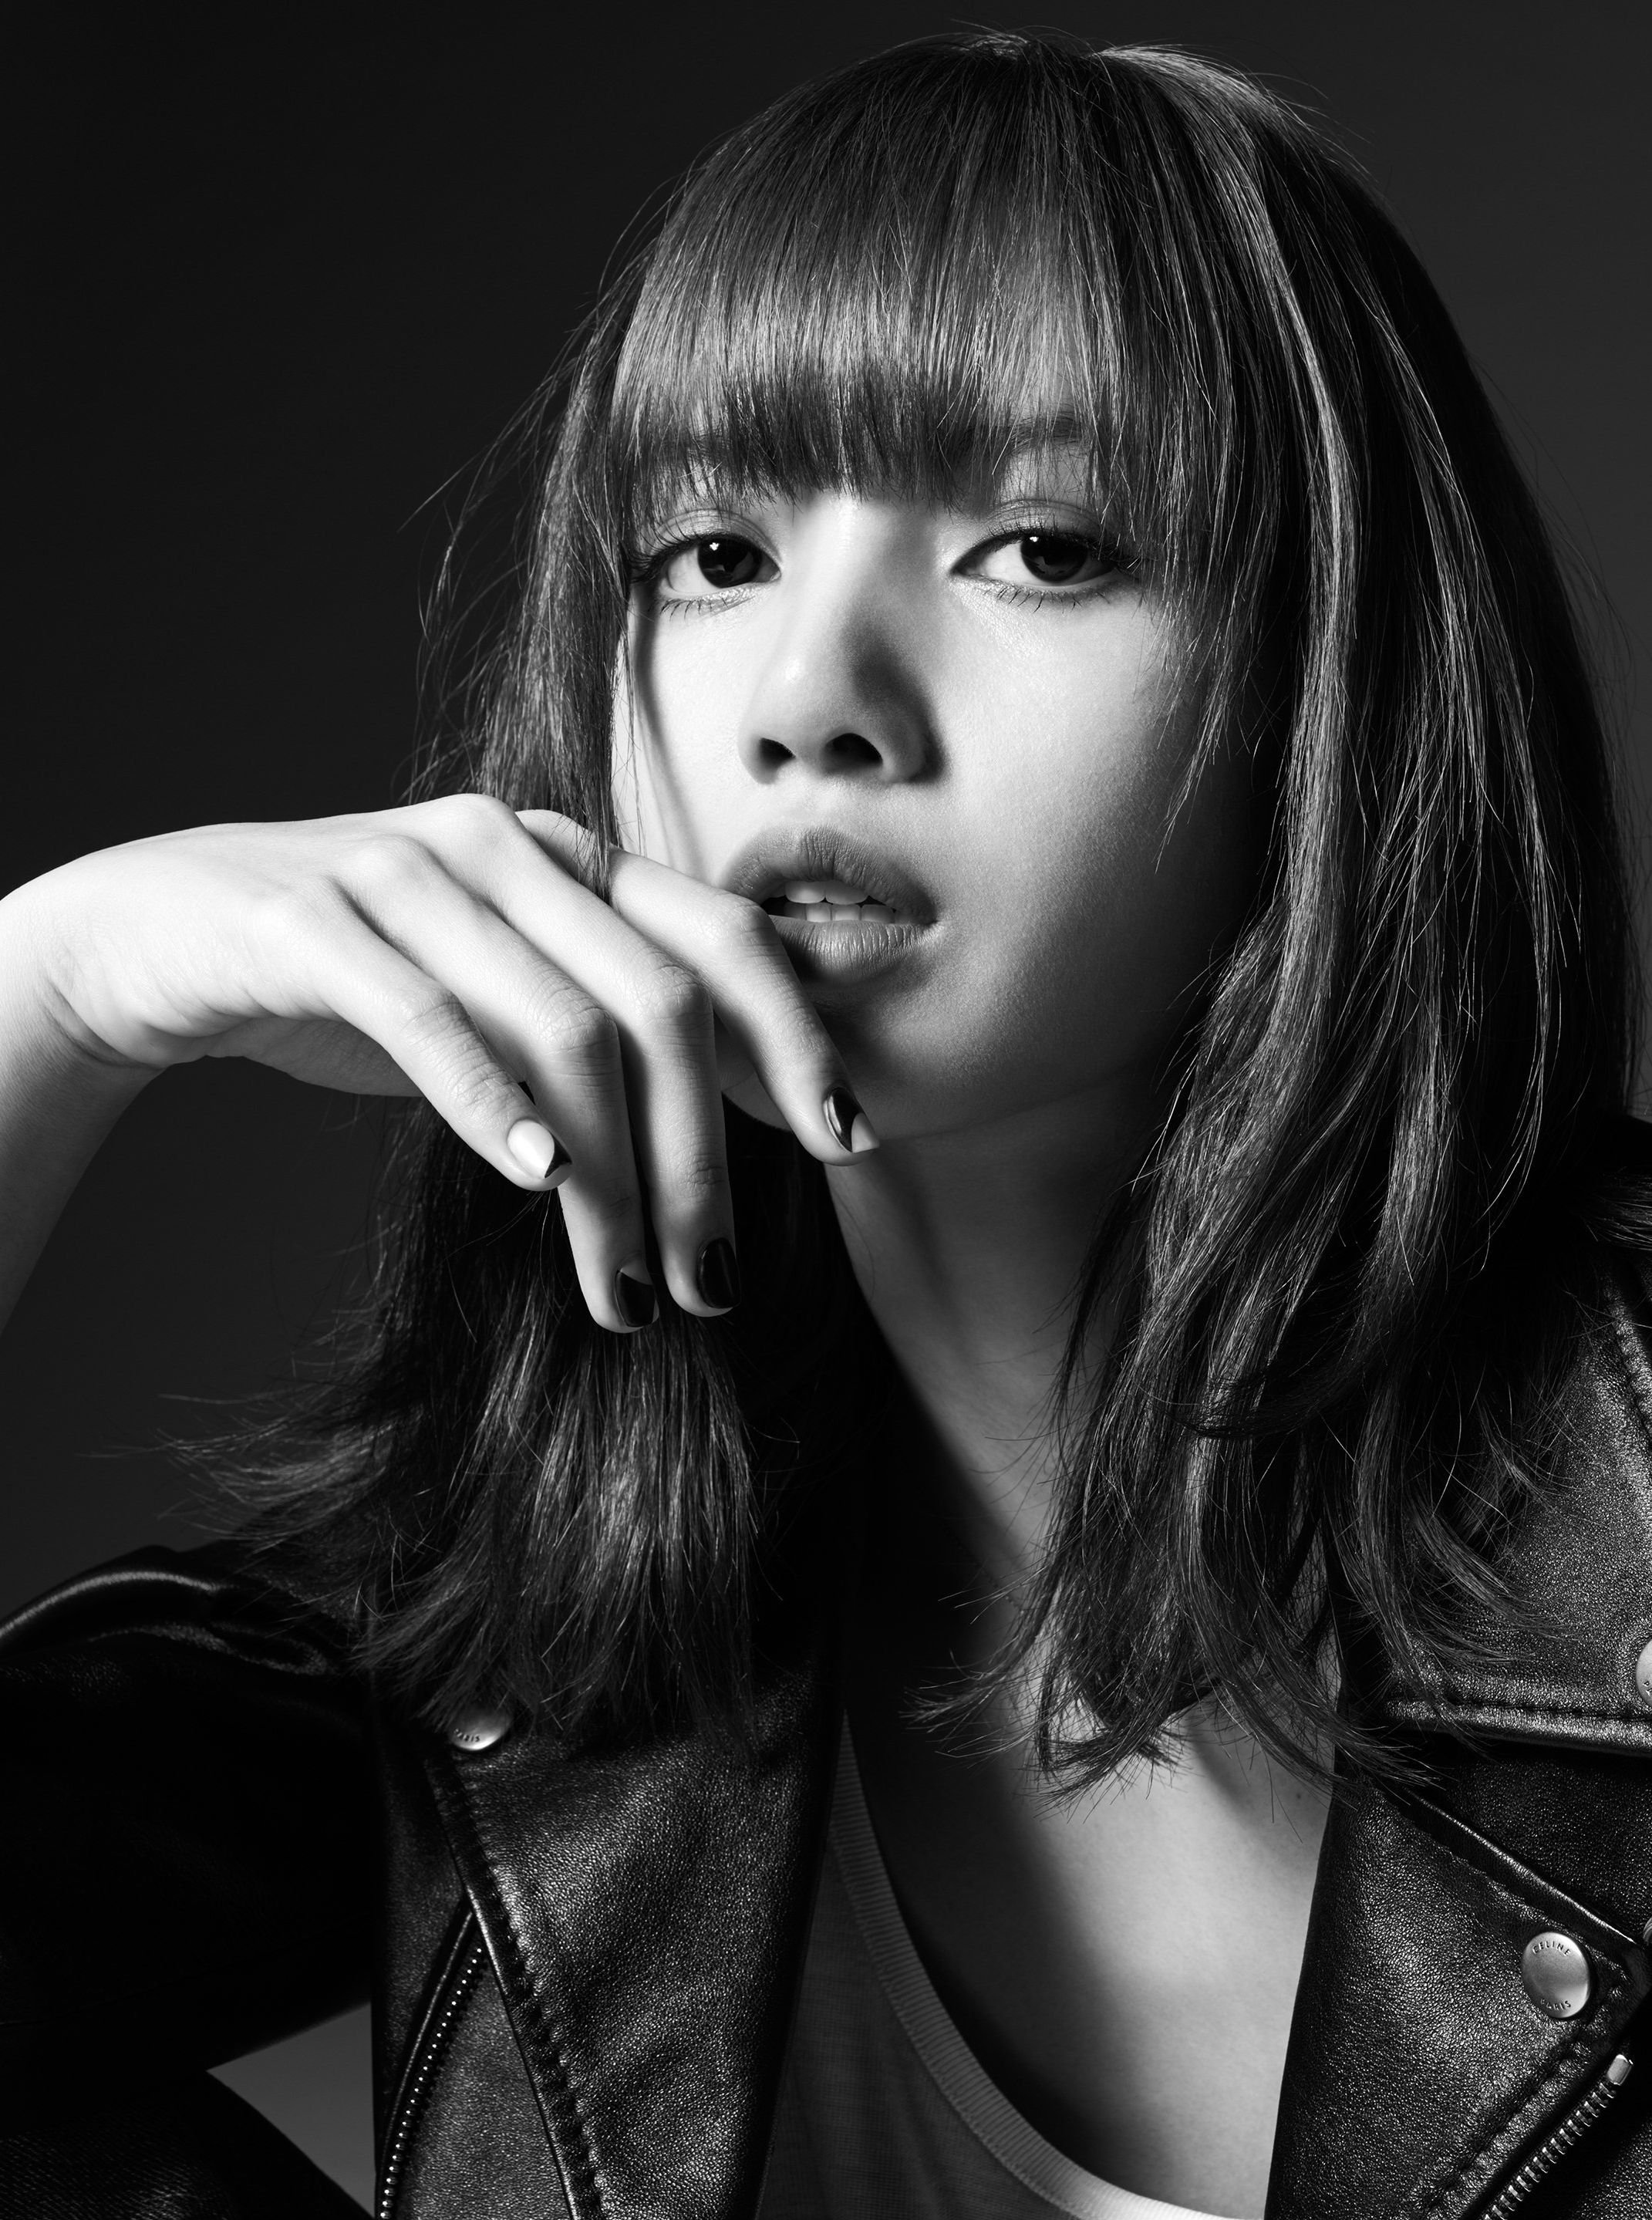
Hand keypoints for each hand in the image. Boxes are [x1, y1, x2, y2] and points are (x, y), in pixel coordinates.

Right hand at [9, 796, 872, 1330]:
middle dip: (703, 1161)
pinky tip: (536, 1181)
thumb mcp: (496, 996)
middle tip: (713, 1285)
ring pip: (560, 1029)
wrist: (160, 935)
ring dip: (609, 1180)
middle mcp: (507, 847)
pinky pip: (425, 1016)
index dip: (798, 1040)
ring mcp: (407, 873)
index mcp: (569, 860)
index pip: (724, 937)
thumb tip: (725, 1131)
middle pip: (661, 1002)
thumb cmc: (356, 982)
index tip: (849, 1146)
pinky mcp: (311, 921)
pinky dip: (492, 1102)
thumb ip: (598, 1028)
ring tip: (623, 1290)